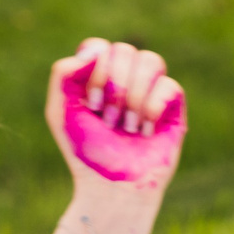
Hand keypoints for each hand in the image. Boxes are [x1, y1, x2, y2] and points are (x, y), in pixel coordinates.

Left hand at [47, 39, 186, 196]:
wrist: (112, 186)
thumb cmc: (86, 152)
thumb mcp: (61, 111)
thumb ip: (64, 73)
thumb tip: (96, 51)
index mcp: (96, 76)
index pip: (100, 47)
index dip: (96, 69)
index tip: (90, 104)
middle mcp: (125, 79)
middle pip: (125, 50)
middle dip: (114, 86)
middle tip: (108, 120)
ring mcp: (150, 91)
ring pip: (151, 61)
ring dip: (134, 97)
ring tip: (127, 127)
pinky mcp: (173, 108)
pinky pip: (170, 86)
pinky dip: (153, 109)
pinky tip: (146, 133)